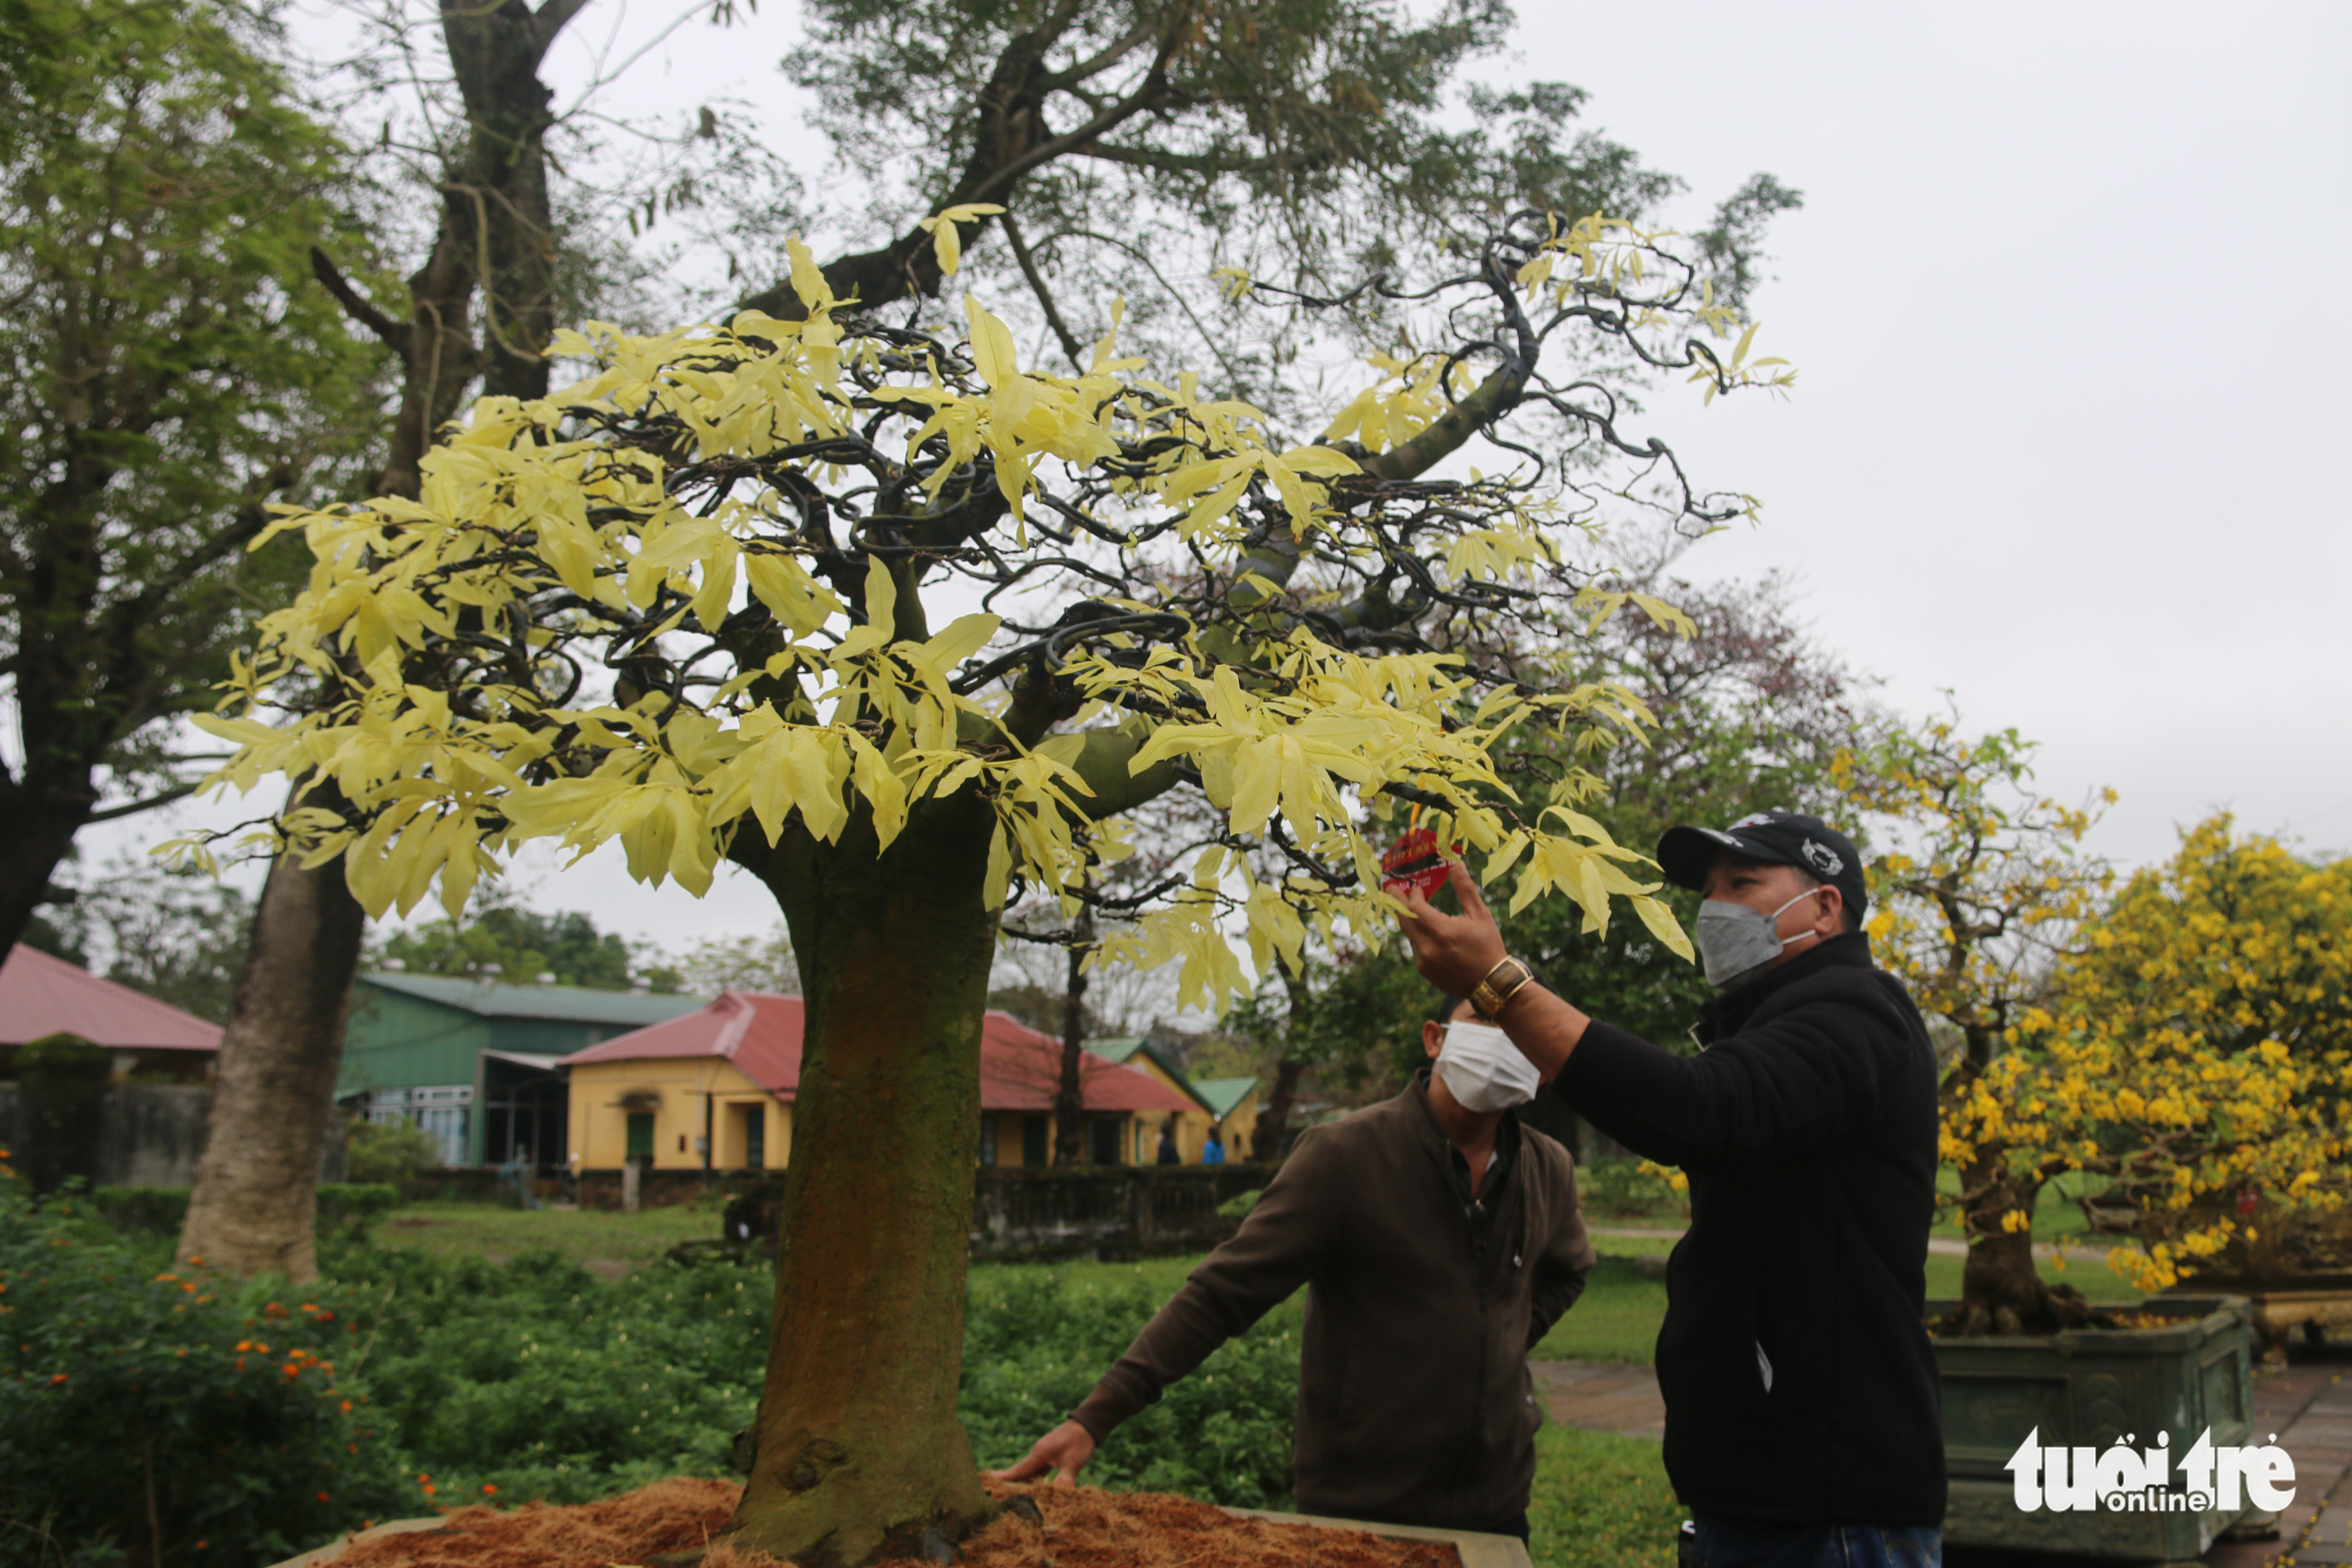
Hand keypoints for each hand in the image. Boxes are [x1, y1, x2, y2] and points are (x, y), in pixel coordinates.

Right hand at [986, 1420, 1094, 1489]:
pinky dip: (1034, 1478)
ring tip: (1011, 1494)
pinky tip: (1034, 1487)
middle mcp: (1038, 1453)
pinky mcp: (1051, 1455)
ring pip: (1030, 1470)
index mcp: (1039, 1454)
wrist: (1088, 1425)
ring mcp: (1044, 1453)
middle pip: (1020, 1471)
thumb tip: (1058, 1494)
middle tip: (994, 1492)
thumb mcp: (1073, 1462)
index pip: (1018, 1470)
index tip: (987, 1480)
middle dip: (1009, 1482)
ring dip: (1022, 1481)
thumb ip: (1065, 1478)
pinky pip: (1038, 1469)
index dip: (1004, 1477)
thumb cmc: (1079, 1442)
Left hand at [1396, 861, 1508, 996]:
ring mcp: (1424, 961)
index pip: (1415, 907)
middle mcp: (1428, 947)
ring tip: (1409, 907)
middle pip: (1404, 920)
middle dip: (1398, 902)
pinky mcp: (1424, 971)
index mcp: (1442, 931)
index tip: (1417, 888)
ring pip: (1409, 934)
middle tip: (1392, 889)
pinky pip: (1415, 948)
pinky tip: (1425, 930)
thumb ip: (1465, 889)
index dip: (1412, 895)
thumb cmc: (1488, 946)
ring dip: (1409, 920)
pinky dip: (1417, 936)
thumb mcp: (1481, 915)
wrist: (1491, 984)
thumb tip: (1457, 865)